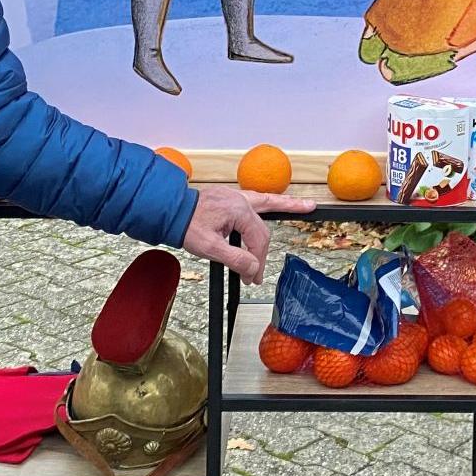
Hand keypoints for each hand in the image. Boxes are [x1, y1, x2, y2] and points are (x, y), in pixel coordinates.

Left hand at [179, 185, 314, 283]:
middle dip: (263, 252)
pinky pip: (256, 199)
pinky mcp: (230, 198)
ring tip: (306, 206)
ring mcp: (236, 196)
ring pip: (268, 202)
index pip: (257, 241)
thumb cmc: (186, 225)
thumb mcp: (209, 248)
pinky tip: (276, 202)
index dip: (256, 263)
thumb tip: (253, 269)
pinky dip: (269, 202)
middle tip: (259, 274)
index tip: (252, 280)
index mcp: (238, 210)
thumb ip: (235, 258)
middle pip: (263, 229)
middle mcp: (241, 200)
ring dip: (286, 204)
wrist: (169, 210)